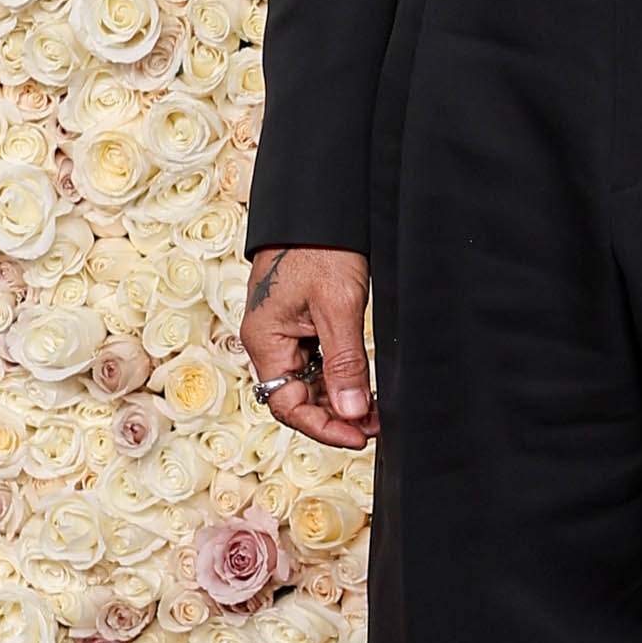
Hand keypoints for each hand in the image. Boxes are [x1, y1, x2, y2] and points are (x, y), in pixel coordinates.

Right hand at [240, 244, 374, 448]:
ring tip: (376, 408)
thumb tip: (352, 413)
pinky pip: (314, 362)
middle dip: (335, 415)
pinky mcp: (298, 322)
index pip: (286, 404)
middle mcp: (268, 340)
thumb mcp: (338, 306)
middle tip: (376, 423)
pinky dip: (338, 377)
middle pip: (295, 398)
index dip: (323, 427)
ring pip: (307, 383)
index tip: (360, 437)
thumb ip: (344, 363)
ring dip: (339, 398)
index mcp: (265, 339)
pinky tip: (362, 384)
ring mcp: (282, 332)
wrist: (321, 205)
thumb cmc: (321, 246)